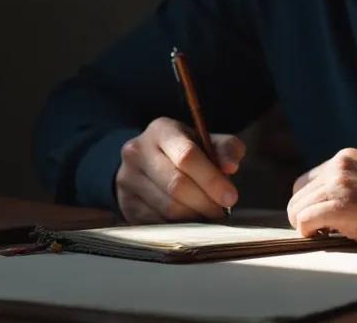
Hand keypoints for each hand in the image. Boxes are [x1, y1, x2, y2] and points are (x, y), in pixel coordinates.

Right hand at [116, 117, 245, 222]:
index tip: (230, 198)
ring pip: (167, 207)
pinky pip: (157, 222)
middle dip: (205, 202)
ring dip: (194, 216)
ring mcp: (127, 178)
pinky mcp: (125, 202)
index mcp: (161, 130)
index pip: (187, 155)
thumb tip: (231, 166)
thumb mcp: (208, 143)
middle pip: (176, 184)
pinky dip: (179, 226)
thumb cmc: (186, 152)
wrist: (149, 163)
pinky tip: (189, 220)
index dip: (211, 179)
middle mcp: (137, 151)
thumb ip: (226, 149)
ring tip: (207, 215)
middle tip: (221, 211)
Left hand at [286, 148, 356, 250]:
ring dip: (308, 226)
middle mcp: (338, 166)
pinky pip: (304, 222)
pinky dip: (310, 235)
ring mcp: (338, 184)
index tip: (326, 221)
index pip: (308, 181)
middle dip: (307, 215)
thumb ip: (355, 182)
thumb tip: (334, 203)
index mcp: (347, 158)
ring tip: (331, 236)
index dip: (313, 203)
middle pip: (298, 194)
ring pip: (297, 209)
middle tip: (326, 232)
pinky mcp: (341, 206)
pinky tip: (330, 239)